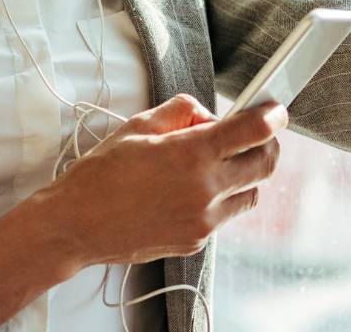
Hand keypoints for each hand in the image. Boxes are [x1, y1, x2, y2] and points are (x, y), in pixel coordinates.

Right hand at [41, 94, 285, 268]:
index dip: (272, 115)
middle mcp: (205, 190)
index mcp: (191, 155)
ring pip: (251, 194)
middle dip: (267, 144)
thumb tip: (207, 114)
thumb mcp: (136, 127)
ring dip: (243, 175)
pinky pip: (224, 216)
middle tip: (253, 135)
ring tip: (213, 166)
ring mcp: (204, 220)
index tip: (274, 109)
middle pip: (266, 164)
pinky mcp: (197, 240)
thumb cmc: (99, 175)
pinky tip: (188, 191)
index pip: (254, 130)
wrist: (76, 226)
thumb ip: (179, 112)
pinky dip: (218, 199)